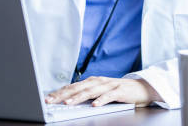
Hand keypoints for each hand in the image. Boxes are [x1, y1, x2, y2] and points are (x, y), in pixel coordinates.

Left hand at [44, 77, 161, 107]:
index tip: (48, 98)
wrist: (140, 88)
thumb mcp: (99, 92)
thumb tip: (68, 100)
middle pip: (78, 88)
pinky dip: (101, 100)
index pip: (72, 86)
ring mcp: (108, 85)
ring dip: (79, 97)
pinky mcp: (119, 91)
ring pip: (91, 91)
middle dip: (64, 94)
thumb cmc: (117, 91)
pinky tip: (94, 105)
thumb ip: (86, 94)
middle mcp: (98, 81)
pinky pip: (108, 96)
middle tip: (52, 100)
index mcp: (91, 81)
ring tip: (68, 103)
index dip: (59, 92)